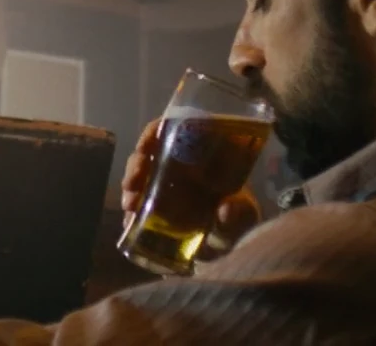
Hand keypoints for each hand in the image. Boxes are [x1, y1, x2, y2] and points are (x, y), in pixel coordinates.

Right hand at [120, 118, 261, 257]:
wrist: (228, 245)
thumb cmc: (239, 219)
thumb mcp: (245, 214)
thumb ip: (240, 212)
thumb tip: (225, 210)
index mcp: (201, 154)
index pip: (174, 130)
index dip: (156, 132)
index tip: (148, 144)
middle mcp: (178, 164)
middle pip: (150, 151)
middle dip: (138, 162)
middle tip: (135, 179)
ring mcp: (163, 185)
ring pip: (139, 174)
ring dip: (130, 185)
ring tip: (130, 203)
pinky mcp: (153, 206)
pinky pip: (136, 201)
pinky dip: (130, 208)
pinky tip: (129, 218)